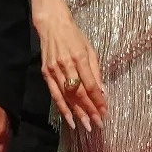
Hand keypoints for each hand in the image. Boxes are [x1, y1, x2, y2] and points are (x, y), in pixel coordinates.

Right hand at [35, 6, 106, 131]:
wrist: (52, 25)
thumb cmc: (74, 36)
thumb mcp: (90, 49)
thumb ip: (96, 71)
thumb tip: (103, 91)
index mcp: (79, 58)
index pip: (90, 85)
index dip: (98, 100)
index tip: (105, 112)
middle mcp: (66, 65)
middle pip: (79, 93)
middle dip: (89, 110)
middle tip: (98, 124)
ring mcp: (54, 70)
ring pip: (67, 96)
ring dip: (77, 113)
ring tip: (86, 125)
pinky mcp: (46, 73)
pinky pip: (55, 94)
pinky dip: (62, 108)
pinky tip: (69, 119)